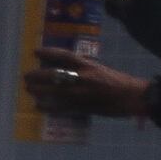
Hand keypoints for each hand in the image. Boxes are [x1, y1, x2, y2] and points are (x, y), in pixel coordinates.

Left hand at [26, 55, 150, 119]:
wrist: (133, 96)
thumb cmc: (118, 81)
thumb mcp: (100, 69)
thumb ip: (83, 69)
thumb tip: (64, 68)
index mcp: (89, 66)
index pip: (64, 56)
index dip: (48, 53)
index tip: (35, 52)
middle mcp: (83, 78)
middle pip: (54, 75)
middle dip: (37, 76)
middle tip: (27, 76)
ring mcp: (81, 94)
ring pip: (53, 92)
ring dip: (39, 91)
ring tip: (29, 90)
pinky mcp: (83, 107)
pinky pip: (60, 108)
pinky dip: (48, 107)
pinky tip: (39, 106)